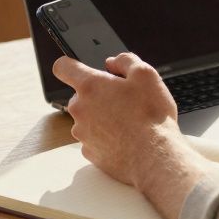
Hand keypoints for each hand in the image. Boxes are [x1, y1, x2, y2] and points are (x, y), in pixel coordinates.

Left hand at [52, 52, 183, 186]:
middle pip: (79, 96)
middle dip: (97, 95)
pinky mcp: (90, 152)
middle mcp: (80, 109)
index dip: (69, 65)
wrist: (155, 157)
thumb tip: (113, 62)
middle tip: (123, 99)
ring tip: (128, 122)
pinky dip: (105, 137)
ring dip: (102, 117)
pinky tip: (125, 138)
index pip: (63, 67)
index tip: (77, 68)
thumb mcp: (146, 75)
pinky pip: (93, 139)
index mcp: (90, 86)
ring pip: (87, 118)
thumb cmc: (151, 115)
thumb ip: (125, 61)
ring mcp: (82, 133)